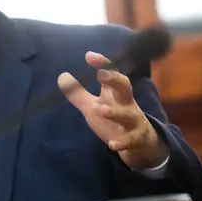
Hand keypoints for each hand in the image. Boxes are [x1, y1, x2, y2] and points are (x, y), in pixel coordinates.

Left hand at [58, 52, 168, 169]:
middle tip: (101, 74)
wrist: (140, 141)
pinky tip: (112, 144)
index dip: (102, 64)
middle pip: (124, 86)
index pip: (111, 73)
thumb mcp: (93, 106)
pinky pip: (130, 139)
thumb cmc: (114, 118)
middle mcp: (125, 103)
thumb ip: (78, 93)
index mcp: (115, 93)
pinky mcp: (135, 138)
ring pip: (127, 114)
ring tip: (98, 109)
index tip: (89, 56)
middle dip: (115, 79)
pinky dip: (122, 142)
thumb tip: (61, 76)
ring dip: (114, 112)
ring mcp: (132, 120)